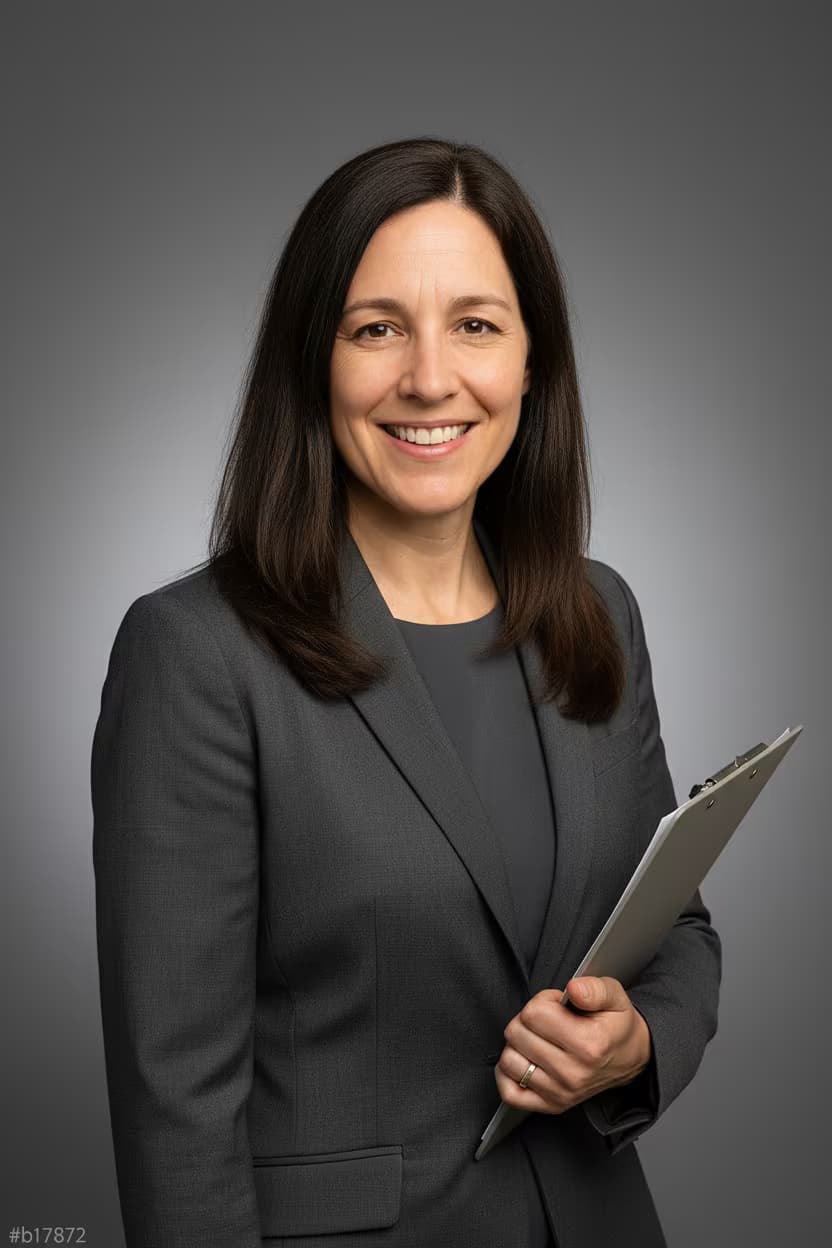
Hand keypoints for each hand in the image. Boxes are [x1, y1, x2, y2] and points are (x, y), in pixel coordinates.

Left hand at [494, 976, 651, 1114]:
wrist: (630, 1057)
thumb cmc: (616, 1025)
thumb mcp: (614, 996)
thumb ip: (594, 988)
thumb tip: (573, 989)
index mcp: (589, 1044)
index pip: (534, 1013)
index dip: (543, 1001)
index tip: (556, 1005)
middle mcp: (573, 1073)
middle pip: (517, 1034)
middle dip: (528, 1019)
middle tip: (548, 1021)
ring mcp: (561, 1093)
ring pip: (509, 1061)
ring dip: (518, 1045)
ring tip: (537, 1039)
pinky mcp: (551, 1106)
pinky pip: (509, 1093)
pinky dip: (508, 1074)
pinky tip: (524, 1059)